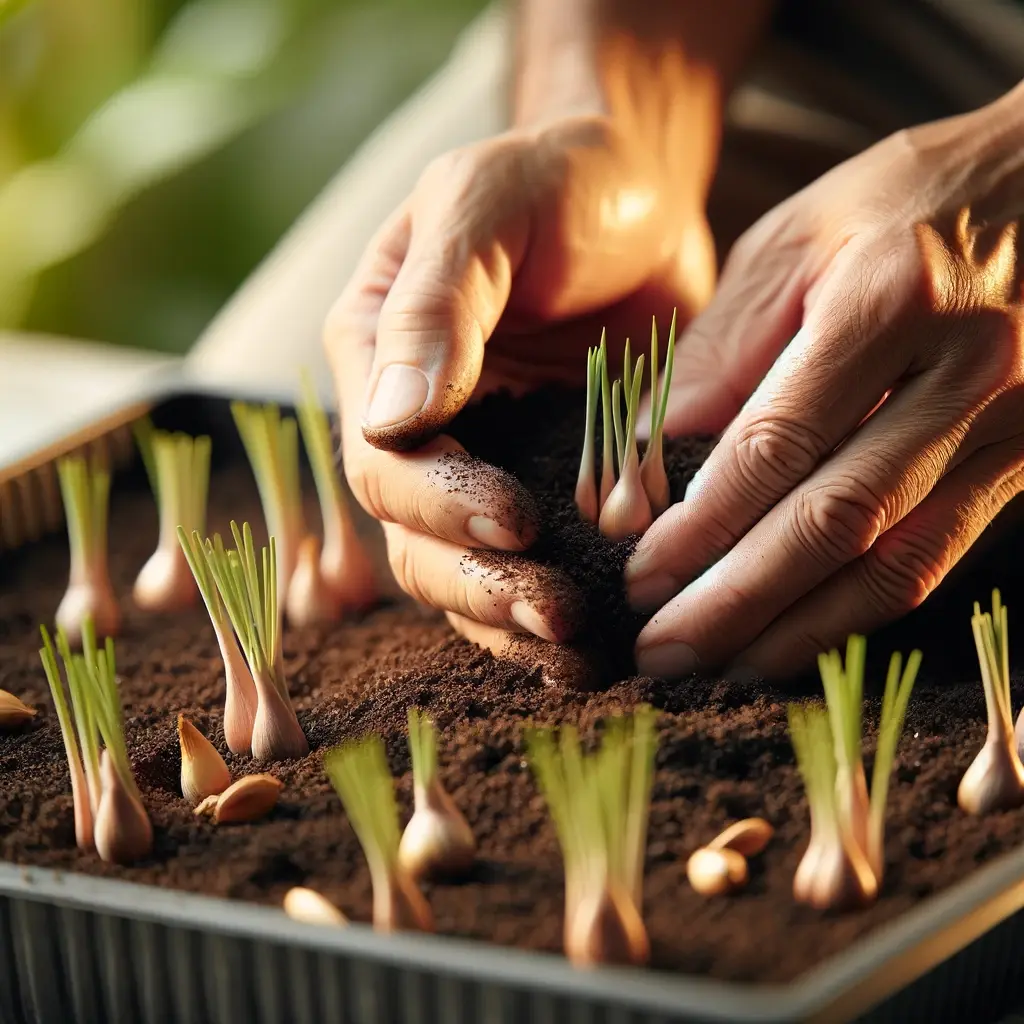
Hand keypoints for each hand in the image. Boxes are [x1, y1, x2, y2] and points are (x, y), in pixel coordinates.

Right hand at [325, 115, 713, 651]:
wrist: (639, 200)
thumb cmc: (560, 182)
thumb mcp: (488, 203)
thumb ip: (438, 301)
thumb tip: (393, 421)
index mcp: (379, 359)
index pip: (384, 462)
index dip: (440, 502)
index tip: (514, 516)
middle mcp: (418, 430)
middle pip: (417, 540)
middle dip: (481, 583)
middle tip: (556, 610)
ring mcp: (482, 469)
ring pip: (467, 577)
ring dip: (514, 621)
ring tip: (580, 648)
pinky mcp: (547, 495)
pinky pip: (531, 574)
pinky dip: (551, 621)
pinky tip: (594, 651)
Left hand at [627, 92, 1023, 678]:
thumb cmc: (905, 203)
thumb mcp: (795, 240)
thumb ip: (720, 348)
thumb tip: (647, 452)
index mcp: (891, 298)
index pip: (776, 445)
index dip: (701, 524)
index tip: (639, 573)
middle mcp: (966, 373)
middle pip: (835, 521)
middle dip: (736, 601)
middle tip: (661, 650)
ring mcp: (1012, 426)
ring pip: (895, 561)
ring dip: (799, 629)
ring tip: (720, 668)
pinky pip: (938, 558)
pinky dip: (862, 611)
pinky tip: (801, 636)